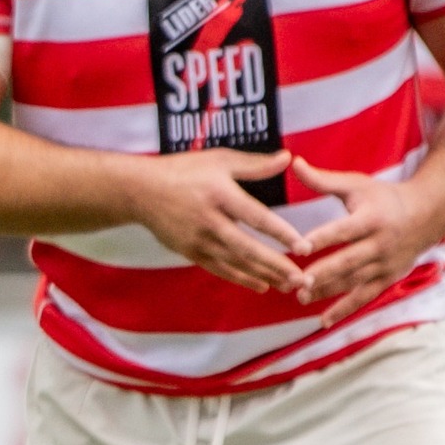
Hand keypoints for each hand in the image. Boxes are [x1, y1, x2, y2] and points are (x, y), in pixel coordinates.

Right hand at [128, 150, 307, 292]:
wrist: (141, 191)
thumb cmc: (183, 170)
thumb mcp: (219, 160)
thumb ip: (255, 164)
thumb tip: (288, 158)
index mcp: (219, 194)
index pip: (256, 217)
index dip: (281, 233)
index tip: (303, 246)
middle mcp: (209, 221)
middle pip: (247, 248)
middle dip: (276, 265)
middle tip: (301, 279)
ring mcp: (198, 240)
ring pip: (235, 263)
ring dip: (264, 275)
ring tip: (289, 285)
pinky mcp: (190, 252)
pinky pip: (219, 269)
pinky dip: (241, 279)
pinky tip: (262, 285)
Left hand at [289, 159, 440, 324]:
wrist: (428, 214)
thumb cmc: (384, 197)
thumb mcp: (357, 184)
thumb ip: (323, 180)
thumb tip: (293, 162)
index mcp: (371, 218)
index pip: (343, 230)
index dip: (321, 238)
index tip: (298, 247)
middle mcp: (380, 244)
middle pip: (349, 261)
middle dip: (324, 273)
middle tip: (297, 281)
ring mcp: (385, 264)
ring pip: (353, 281)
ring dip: (327, 292)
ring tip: (300, 297)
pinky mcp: (387, 279)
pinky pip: (364, 297)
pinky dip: (345, 309)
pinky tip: (323, 321)